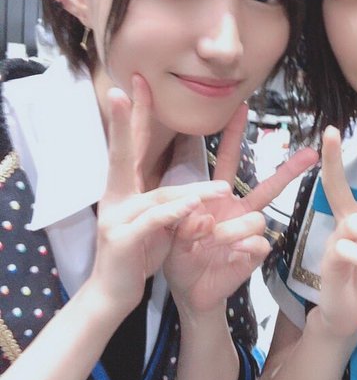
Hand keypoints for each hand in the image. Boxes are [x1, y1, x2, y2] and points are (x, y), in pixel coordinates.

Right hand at [89, 79, 229, 317]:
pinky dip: (176, 213)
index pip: (128, 147)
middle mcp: (115, 198)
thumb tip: (188, 184)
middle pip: (123, 154)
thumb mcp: (153, 222)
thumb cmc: (136, 253)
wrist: (112, 295)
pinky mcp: (124, 241)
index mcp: (123, 191)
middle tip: (132, 88)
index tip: (134, 85)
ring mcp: (116, 219)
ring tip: (221, 188)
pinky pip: (155, 222)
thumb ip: (165, 199)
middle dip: (127, 120)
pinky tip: (195, 208)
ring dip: (190, 188)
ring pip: (158, 195)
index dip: (130, 116)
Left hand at [165, 103, 317, 312]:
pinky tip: (224, 257)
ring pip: (257, 218)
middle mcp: (238, 210)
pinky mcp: (255, 254)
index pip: (229, 160)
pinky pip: (257, 244)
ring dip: (230, 229)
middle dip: (290, 169)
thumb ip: (183, 217)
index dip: (234, 135)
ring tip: (208, 240)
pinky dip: (238, 249)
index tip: (242, 108)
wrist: (189, 290)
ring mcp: (249, 232)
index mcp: (218, 196)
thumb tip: (206, 217)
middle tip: (313, 152)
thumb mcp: (170, 229)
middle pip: (269, 186)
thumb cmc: (179, 255)